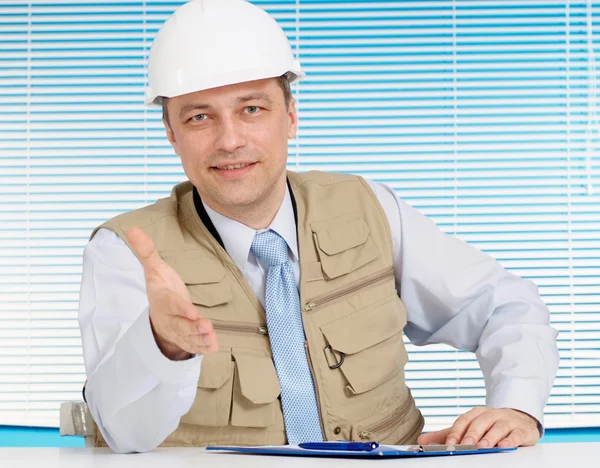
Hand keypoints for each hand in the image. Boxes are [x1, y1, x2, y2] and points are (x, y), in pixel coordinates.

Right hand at [126, 227, 218, 359]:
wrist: (158, 312)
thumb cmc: (160, 287)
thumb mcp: (154, 269)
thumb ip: (146, 251)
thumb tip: (133, 229)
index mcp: (162, 300)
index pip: (172, 304)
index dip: (182, 309)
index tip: (193, 313)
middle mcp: (169, 317)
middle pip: (180, 324)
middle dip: (193, 327)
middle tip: (206, 326)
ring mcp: (176, 330)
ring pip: (188, 337)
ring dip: (200, 339)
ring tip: (212, 340)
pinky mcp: (185, 339)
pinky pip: (192, 345)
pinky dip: (202, 347)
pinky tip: (213, 347)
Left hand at [417, 407, 539, 448]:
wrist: (519, 419)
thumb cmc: (490, 425)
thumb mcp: (468, 428)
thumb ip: (447, 434)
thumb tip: (422, 440)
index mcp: (476, 414)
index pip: (464, 420)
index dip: (456, 431)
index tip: (449, 443)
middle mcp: (491, 415)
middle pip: (480, 422)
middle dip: (472, 434)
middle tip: (466, 445)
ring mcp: (507, 421)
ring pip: (498, 428)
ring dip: (490, 437)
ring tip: (482, 447)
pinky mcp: (522, 430)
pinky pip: (516, 434)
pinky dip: (510, 440)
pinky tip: (504, 446)